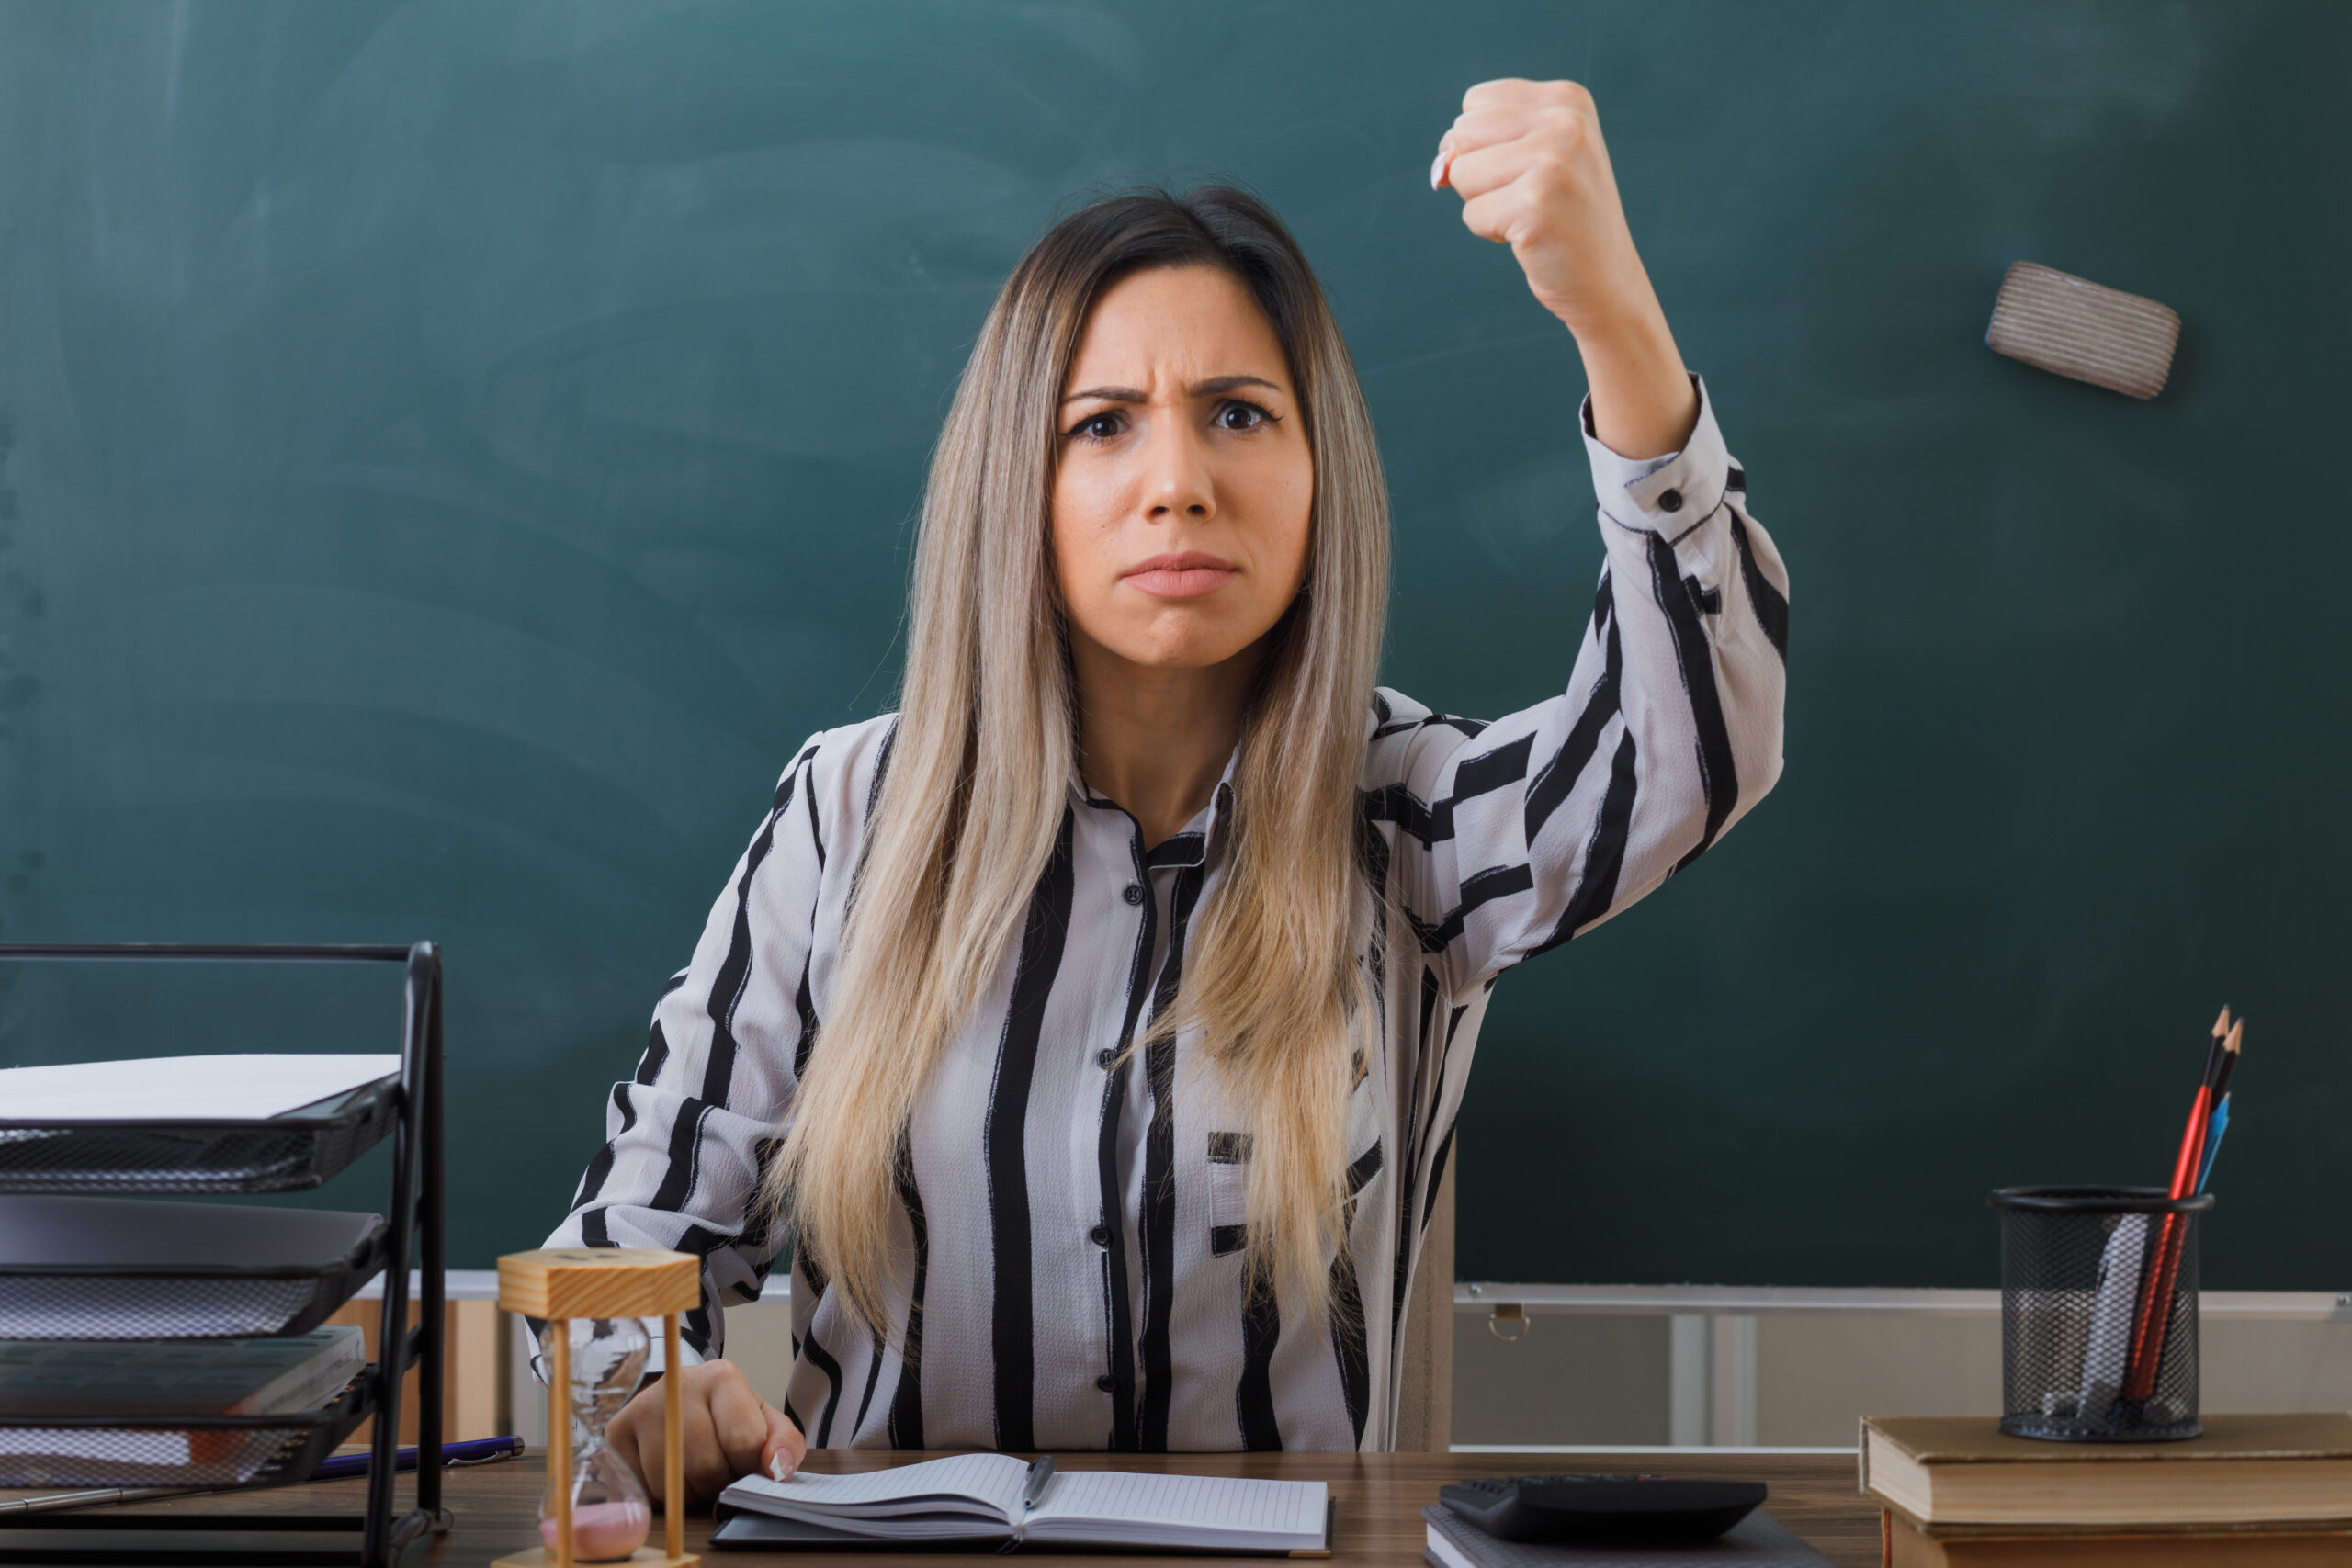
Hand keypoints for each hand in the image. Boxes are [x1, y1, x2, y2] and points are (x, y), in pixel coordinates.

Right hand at [606, 1359, 805, 1508]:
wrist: (678, 1402)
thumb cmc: (726, 1418)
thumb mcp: (764, 1424)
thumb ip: (785, 1444)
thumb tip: (777, 1469)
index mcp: (721, 1377)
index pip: (743, 1442)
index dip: (749, 1466)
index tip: (747, 1462)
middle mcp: (676, 1385)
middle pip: (704, 1467)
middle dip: (718, 1482)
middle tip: (718, 1469)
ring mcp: (639, 1408)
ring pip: (672, 1485)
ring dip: (689, 1493)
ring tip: (693, 1471)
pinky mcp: (615, 1434)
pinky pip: (643, 1490)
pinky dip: (661, 1495)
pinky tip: (668, 1473)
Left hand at [1435, 79, 1695, 457]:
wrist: (1606, 279)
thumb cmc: (1562, 216)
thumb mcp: (1533, 157)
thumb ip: (1481, 142)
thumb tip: (1442, 166)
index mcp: (1566, 99)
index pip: (1474, 103)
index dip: (1484, 145)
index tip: (1527, 170)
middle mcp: (1565, 121)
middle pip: (1462, 134)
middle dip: (1479, 174)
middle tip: (1528, 197)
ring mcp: (1553, 161)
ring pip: (1461, 173)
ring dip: (1484, 204)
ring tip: (1529, 215)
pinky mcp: (1535, 205)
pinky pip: (1471, 214)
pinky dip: (1491, 232)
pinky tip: (1530, 236)